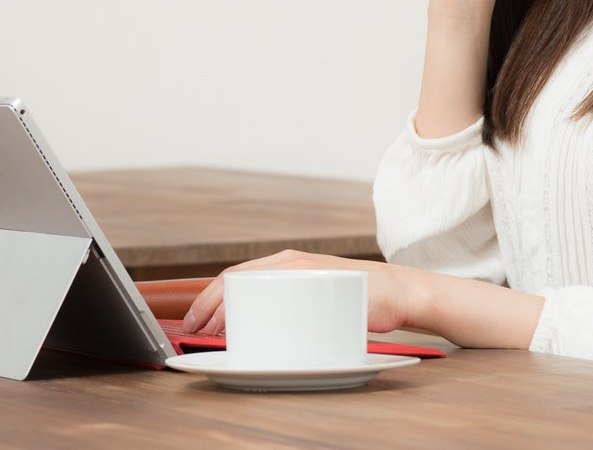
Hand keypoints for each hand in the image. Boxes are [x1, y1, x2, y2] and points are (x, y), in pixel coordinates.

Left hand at [179, 250, 416, 337]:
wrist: (399, 293)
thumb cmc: (356, 299)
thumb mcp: (314, 293)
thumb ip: (288, 300)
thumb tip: (256, 325)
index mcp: (286, 263)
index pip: (236, 276)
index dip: (209, 297)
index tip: (193, 319)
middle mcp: (290, 262)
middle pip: (236, 279)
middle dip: (208, 305)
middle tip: (194, 328)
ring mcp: (303, 271)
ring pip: (250, 285)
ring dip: (225, 309)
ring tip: (211, 331)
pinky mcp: (318, 282)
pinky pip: (278, 296)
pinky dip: (256, 312)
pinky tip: (247, 327)